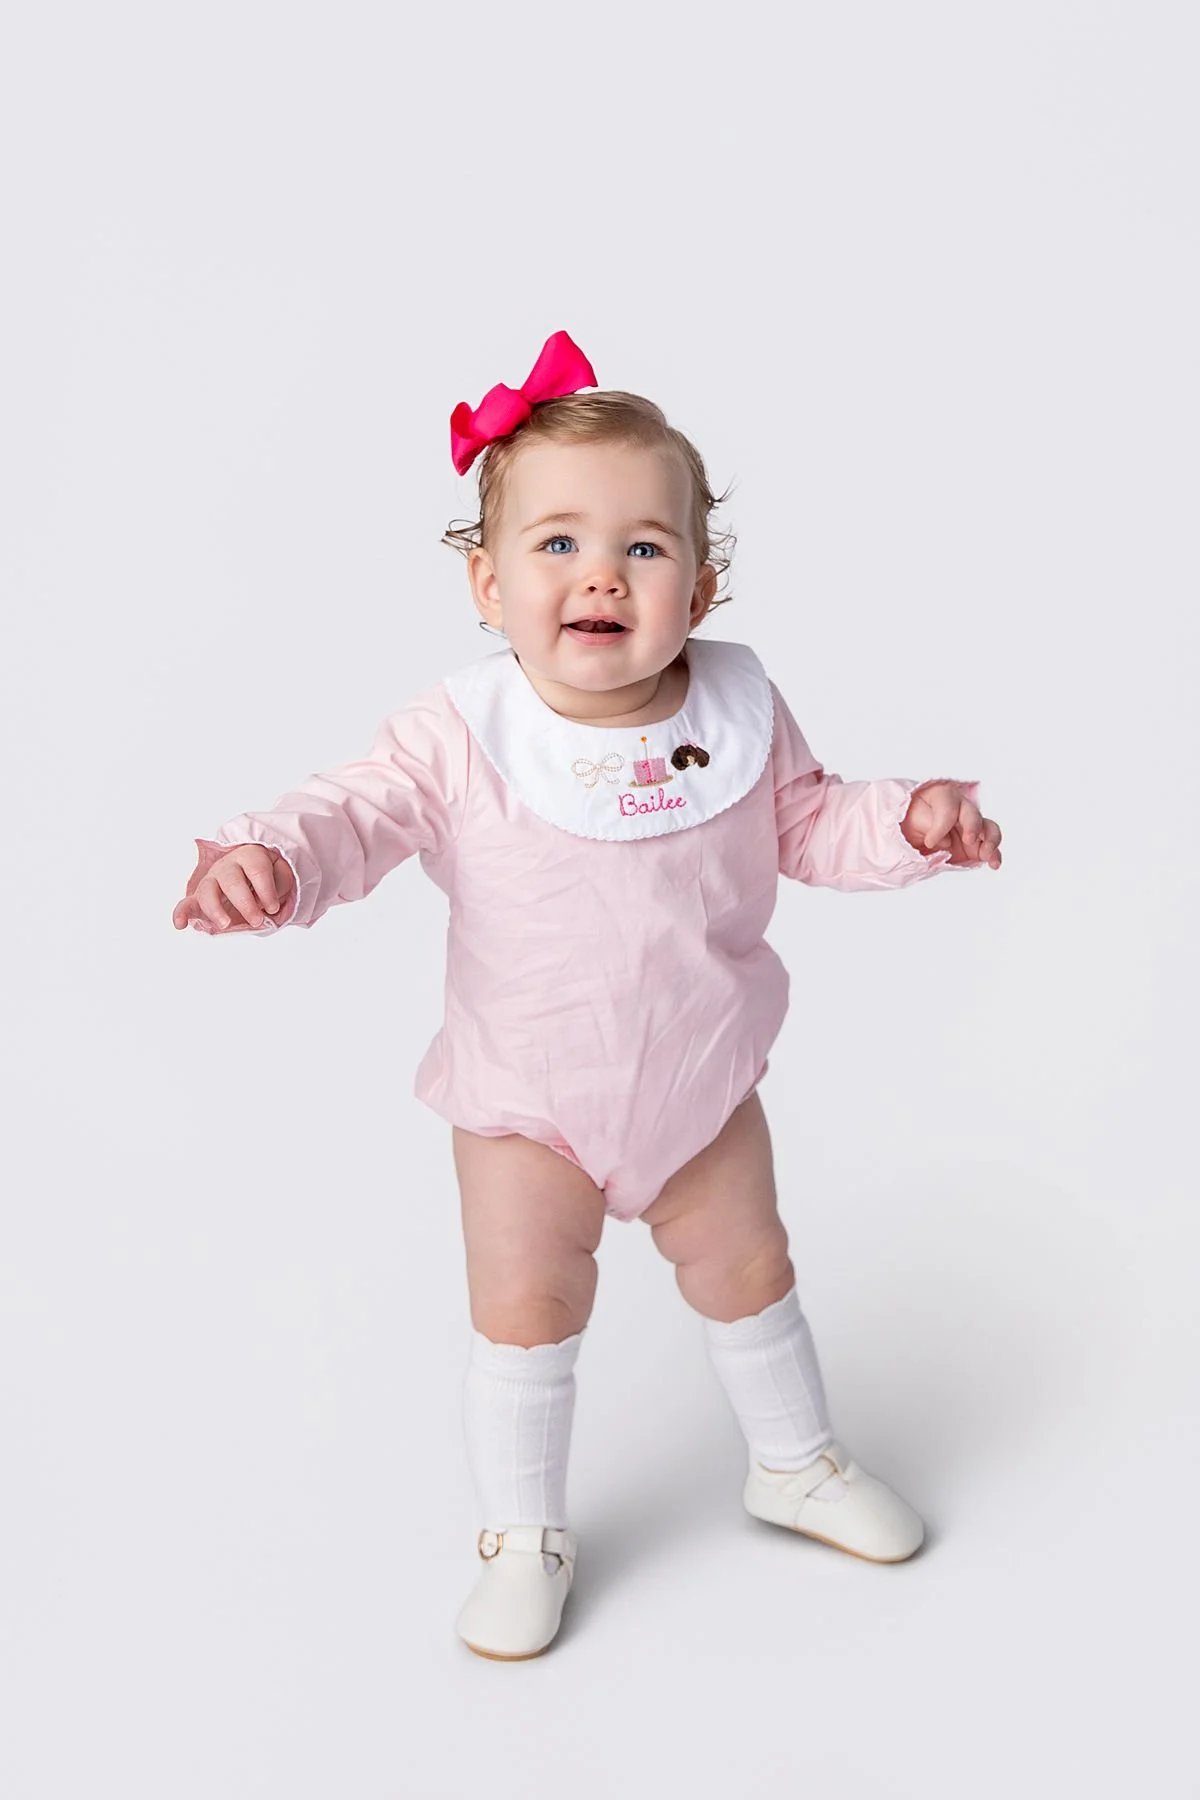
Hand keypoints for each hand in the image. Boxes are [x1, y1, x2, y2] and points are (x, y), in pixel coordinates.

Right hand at [172, 844, 296, 930]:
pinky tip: (179, 925)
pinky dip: (181, 913)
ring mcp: (211, 881)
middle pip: (232, 881)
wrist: (252, 876)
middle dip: (245, 903)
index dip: (266, 890)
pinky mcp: (200, 897)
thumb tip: (266, 901)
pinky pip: (186, 903)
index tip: (273, 908)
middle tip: (257, 921)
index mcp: (248, 856)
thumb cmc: (268, 876)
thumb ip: (279, 883)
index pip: (256, 870)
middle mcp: (227, 866)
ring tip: (226, 925)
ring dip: (215, 909)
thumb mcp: (281, 875)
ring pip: (207, 891)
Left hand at [900, 781, 1001, 868]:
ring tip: (985, 855)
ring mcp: (972, 827)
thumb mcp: (912, 819)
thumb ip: (927, 825)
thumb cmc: (913, 820)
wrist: (915, 832)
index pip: (949, 807)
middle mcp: (962, 809)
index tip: (929, 842)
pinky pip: (991, 848)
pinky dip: (994, 856)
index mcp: (945, 797)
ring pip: (989, 829)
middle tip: (968, 840)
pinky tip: (993, 864)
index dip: (941, 826)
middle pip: (974, 814)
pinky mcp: (976, 845)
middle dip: (973, 827)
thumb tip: (945, 841)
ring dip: (990, 841)